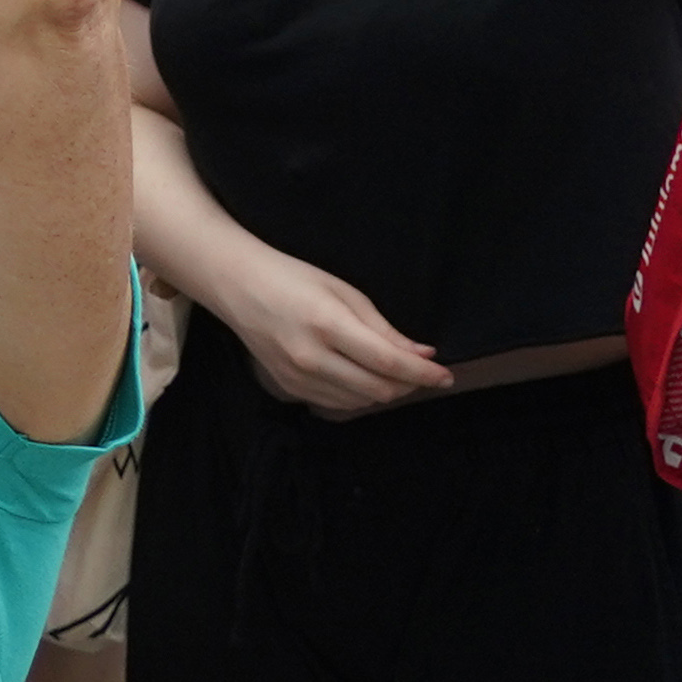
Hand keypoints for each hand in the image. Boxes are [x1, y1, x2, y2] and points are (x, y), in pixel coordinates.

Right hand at [203, 230, 450, 418]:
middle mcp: (311, 357)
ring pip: (361, 401)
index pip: (388, 361)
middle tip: (423, 371)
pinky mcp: (289, 386)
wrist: (235, 285)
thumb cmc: (292, 277)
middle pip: (378, 388)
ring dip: (386, 390)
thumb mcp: (343, 292)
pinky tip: (364, 378)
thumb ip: (383, 328)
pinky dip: (360, 396)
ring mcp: (297, 376)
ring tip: (394, 373)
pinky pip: (338, 403)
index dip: (423, 372)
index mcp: (327, 324)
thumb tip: (422, 354)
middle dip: (410, 384)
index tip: (446, 374)